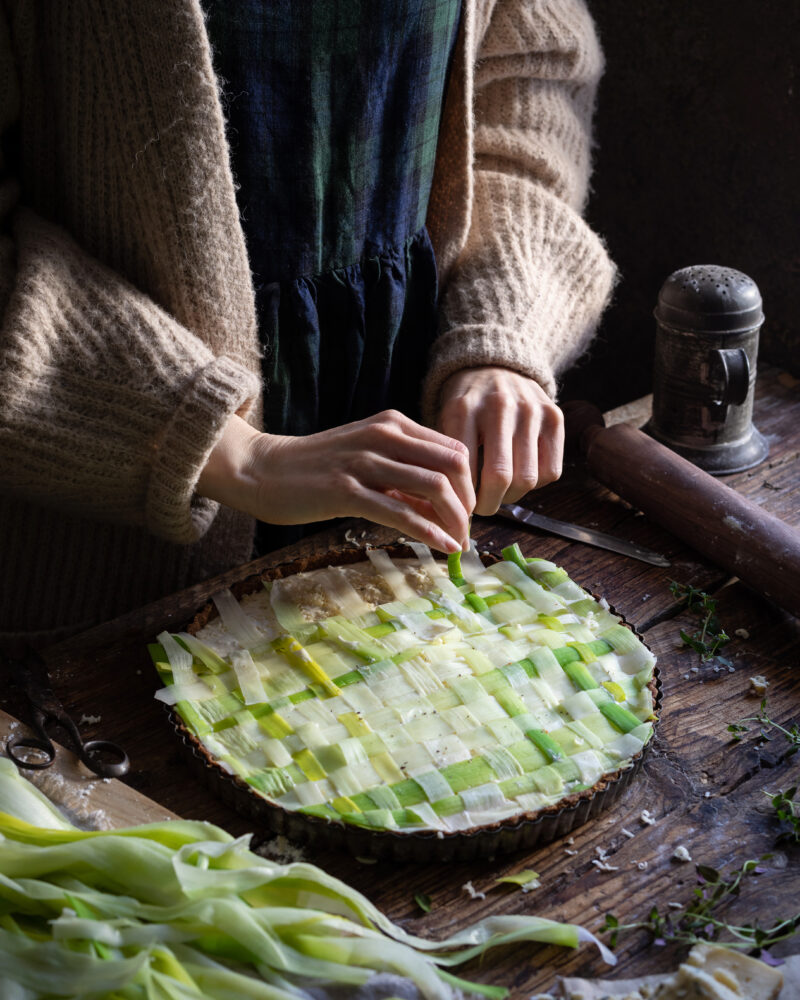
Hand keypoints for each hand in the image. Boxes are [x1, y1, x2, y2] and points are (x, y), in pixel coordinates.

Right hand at [197, 410, 474, 551]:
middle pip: (453, 465)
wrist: (263, 470)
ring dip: (454, 520)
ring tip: (458, 543)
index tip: (467, 511)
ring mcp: (365, 462)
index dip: (468, 483)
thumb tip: (441, 505)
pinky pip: (401, 513)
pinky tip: (441, 547)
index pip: (453, 449)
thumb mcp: (367, 457)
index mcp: (393, 424)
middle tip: (466, 530)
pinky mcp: (346, 491)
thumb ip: (403, 475)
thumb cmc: (317, 468)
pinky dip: (429, 532)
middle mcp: (384, 436)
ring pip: (433, 487)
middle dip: (467, 502)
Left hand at [438, 367, 563, 515]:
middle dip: (489, 504)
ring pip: (528, 478)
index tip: (461, 506)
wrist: (494, 366)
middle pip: (500, 477)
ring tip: (499, 494)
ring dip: (512, 497)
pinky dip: (536, 485)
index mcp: (464, 409)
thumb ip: (448, 458)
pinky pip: (550, 471)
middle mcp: (500, 406)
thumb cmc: (467, 405)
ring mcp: (531, 410)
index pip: (466, 470)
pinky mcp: (554, 416)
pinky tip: (519, 477)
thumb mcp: (445, 423)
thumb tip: (455, 507)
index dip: (464, 498)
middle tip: (481, 508)